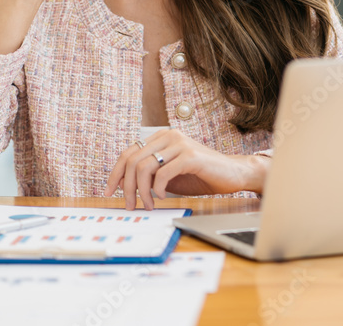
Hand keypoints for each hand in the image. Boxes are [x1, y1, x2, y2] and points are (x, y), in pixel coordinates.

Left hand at [104, 130, 269, 209]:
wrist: (233, 174)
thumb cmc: (201, 175)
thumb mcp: (169, 174)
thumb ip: (150, 174)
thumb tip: (123, 184)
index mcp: (162, 137)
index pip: (128, 152)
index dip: (116, 173)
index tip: (109, 191)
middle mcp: (169, 136)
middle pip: (133, 160)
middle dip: (127, 187)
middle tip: (130, 205)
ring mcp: (180, 144)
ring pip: (145, 167)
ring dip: (142, 191)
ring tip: (149, 204)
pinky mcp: (191, 155)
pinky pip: (163, 173)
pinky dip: (158, 189)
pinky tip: (163, 197)